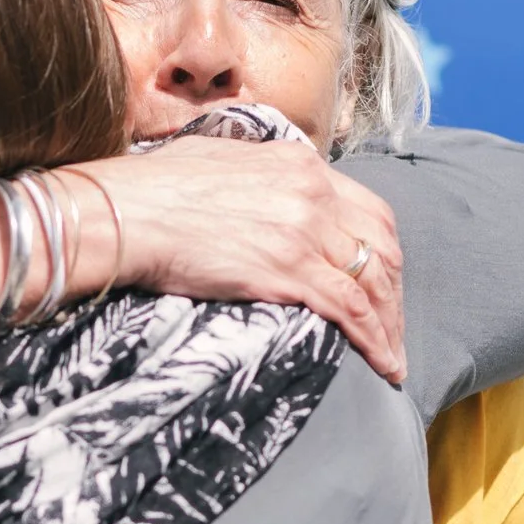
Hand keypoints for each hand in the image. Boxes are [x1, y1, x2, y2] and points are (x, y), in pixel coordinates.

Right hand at [82, 136, 406, 383]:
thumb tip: (258, 192)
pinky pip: (352, 310)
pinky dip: (376, 340)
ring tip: (393, 356)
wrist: (129, 211)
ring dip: (390, 323)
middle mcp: (313, 193)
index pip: (367, 209)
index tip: (381, 280)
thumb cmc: (156, 188)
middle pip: (381, 245)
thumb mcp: (220, 160)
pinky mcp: (290, 271)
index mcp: (300, 163)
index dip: (382, 250)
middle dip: (394, 290)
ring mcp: (305, 232)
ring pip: (373, 282)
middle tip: (392, 323)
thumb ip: (257, 176)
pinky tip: (385, 363)